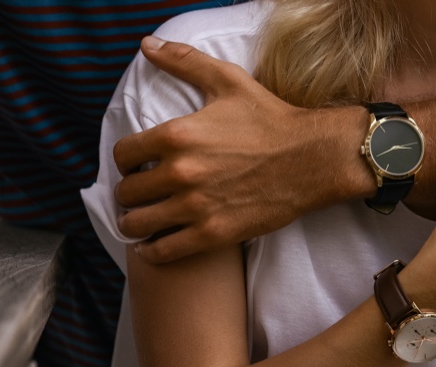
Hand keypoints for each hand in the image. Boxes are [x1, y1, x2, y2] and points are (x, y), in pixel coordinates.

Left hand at [113, 37, 369, 262]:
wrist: (312, 158)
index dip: (126, 162)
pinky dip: (152, 251)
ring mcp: (197, 207)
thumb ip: (183, 62)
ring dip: (134, 223)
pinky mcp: (214, 234)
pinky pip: (164, 251)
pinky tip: (152, 246)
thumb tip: (146, 45)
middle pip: (127, 192)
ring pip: (138, 224)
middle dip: (130, 193)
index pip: (123, 156)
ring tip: (141, 222)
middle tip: (141, 194)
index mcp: (177, 135)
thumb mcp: (227, 81)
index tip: (136, 166)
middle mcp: (181, 173)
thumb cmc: (271, 120)